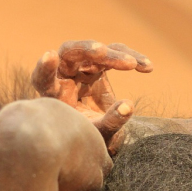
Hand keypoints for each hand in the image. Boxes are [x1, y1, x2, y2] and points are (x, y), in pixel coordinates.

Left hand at [31, 40, 152, 152]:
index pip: (43, 78)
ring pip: (96, 51)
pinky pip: (115, 53)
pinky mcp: (99, 66)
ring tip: (134, 65)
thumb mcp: (101, 135)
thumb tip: (128, 106)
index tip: (49, 57)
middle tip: (102, 52)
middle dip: (86, 51)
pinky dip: (132, 58)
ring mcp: (82, 69)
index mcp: (54, 95)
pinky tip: (148, 68)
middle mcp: (65, 77)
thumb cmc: (93, 140)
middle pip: (71, 54)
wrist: (102, 138)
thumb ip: (111, 122)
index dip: (45, 68)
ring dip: (116, 55)